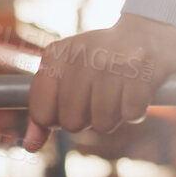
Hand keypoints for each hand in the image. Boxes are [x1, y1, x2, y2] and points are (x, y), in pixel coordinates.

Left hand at [24, 13, 175, 151]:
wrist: (145, 31)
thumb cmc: (99, 61)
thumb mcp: (64, 76)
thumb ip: (44, 111)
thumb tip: (30, 146)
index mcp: (57, 55)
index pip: (42, 114)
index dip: (58, 119)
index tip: (71, 105)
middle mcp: (82, 57)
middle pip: (72, 123)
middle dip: (87, 119)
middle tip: (98, 99)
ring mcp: (113, 63)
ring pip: (103, 124)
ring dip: (113, 117)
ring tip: (117, 95)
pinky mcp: (143, 71)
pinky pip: (131, 115)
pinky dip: (135, 111)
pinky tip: (135, 93)